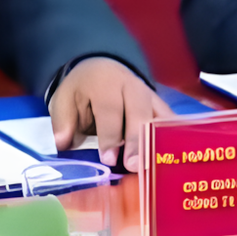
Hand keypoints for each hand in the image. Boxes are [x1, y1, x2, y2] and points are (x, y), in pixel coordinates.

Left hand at [48, 57, 167, 171]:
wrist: (100, 69)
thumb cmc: (81, 90)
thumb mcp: (64, 100)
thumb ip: (63, 122)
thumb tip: (64, 143)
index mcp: (104, 83)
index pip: (110, 109)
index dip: (110, 135)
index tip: (109, 159)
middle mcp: (131, 85)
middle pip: (139, 111)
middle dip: (137, 140)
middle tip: (135, 166)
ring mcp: (149, 94)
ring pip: (159, 115)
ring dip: (159, 141)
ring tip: (155, 166)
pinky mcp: (160, 105)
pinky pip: (171, 120)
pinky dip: (173, 138)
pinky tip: (172, 158)